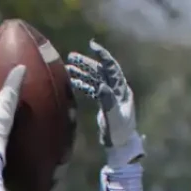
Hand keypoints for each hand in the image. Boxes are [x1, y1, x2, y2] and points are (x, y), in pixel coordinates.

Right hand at [66, 41, 142, 164]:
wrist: (120, 144)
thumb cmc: (119, 132)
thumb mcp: (115, 117)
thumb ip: (108, 102)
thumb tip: (100, 85)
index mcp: (121, 90)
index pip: (112, 68)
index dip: (103, 56)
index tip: (92, 46)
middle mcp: (116, 89)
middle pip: (100, 71)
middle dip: (87, 63)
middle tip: (72, 56)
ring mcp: (109, 95)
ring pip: (95, 79)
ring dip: (83, 73)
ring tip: (69, 67)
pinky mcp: (103, 102)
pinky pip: (92, 89)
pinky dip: (83, 84)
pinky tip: (73, 82)